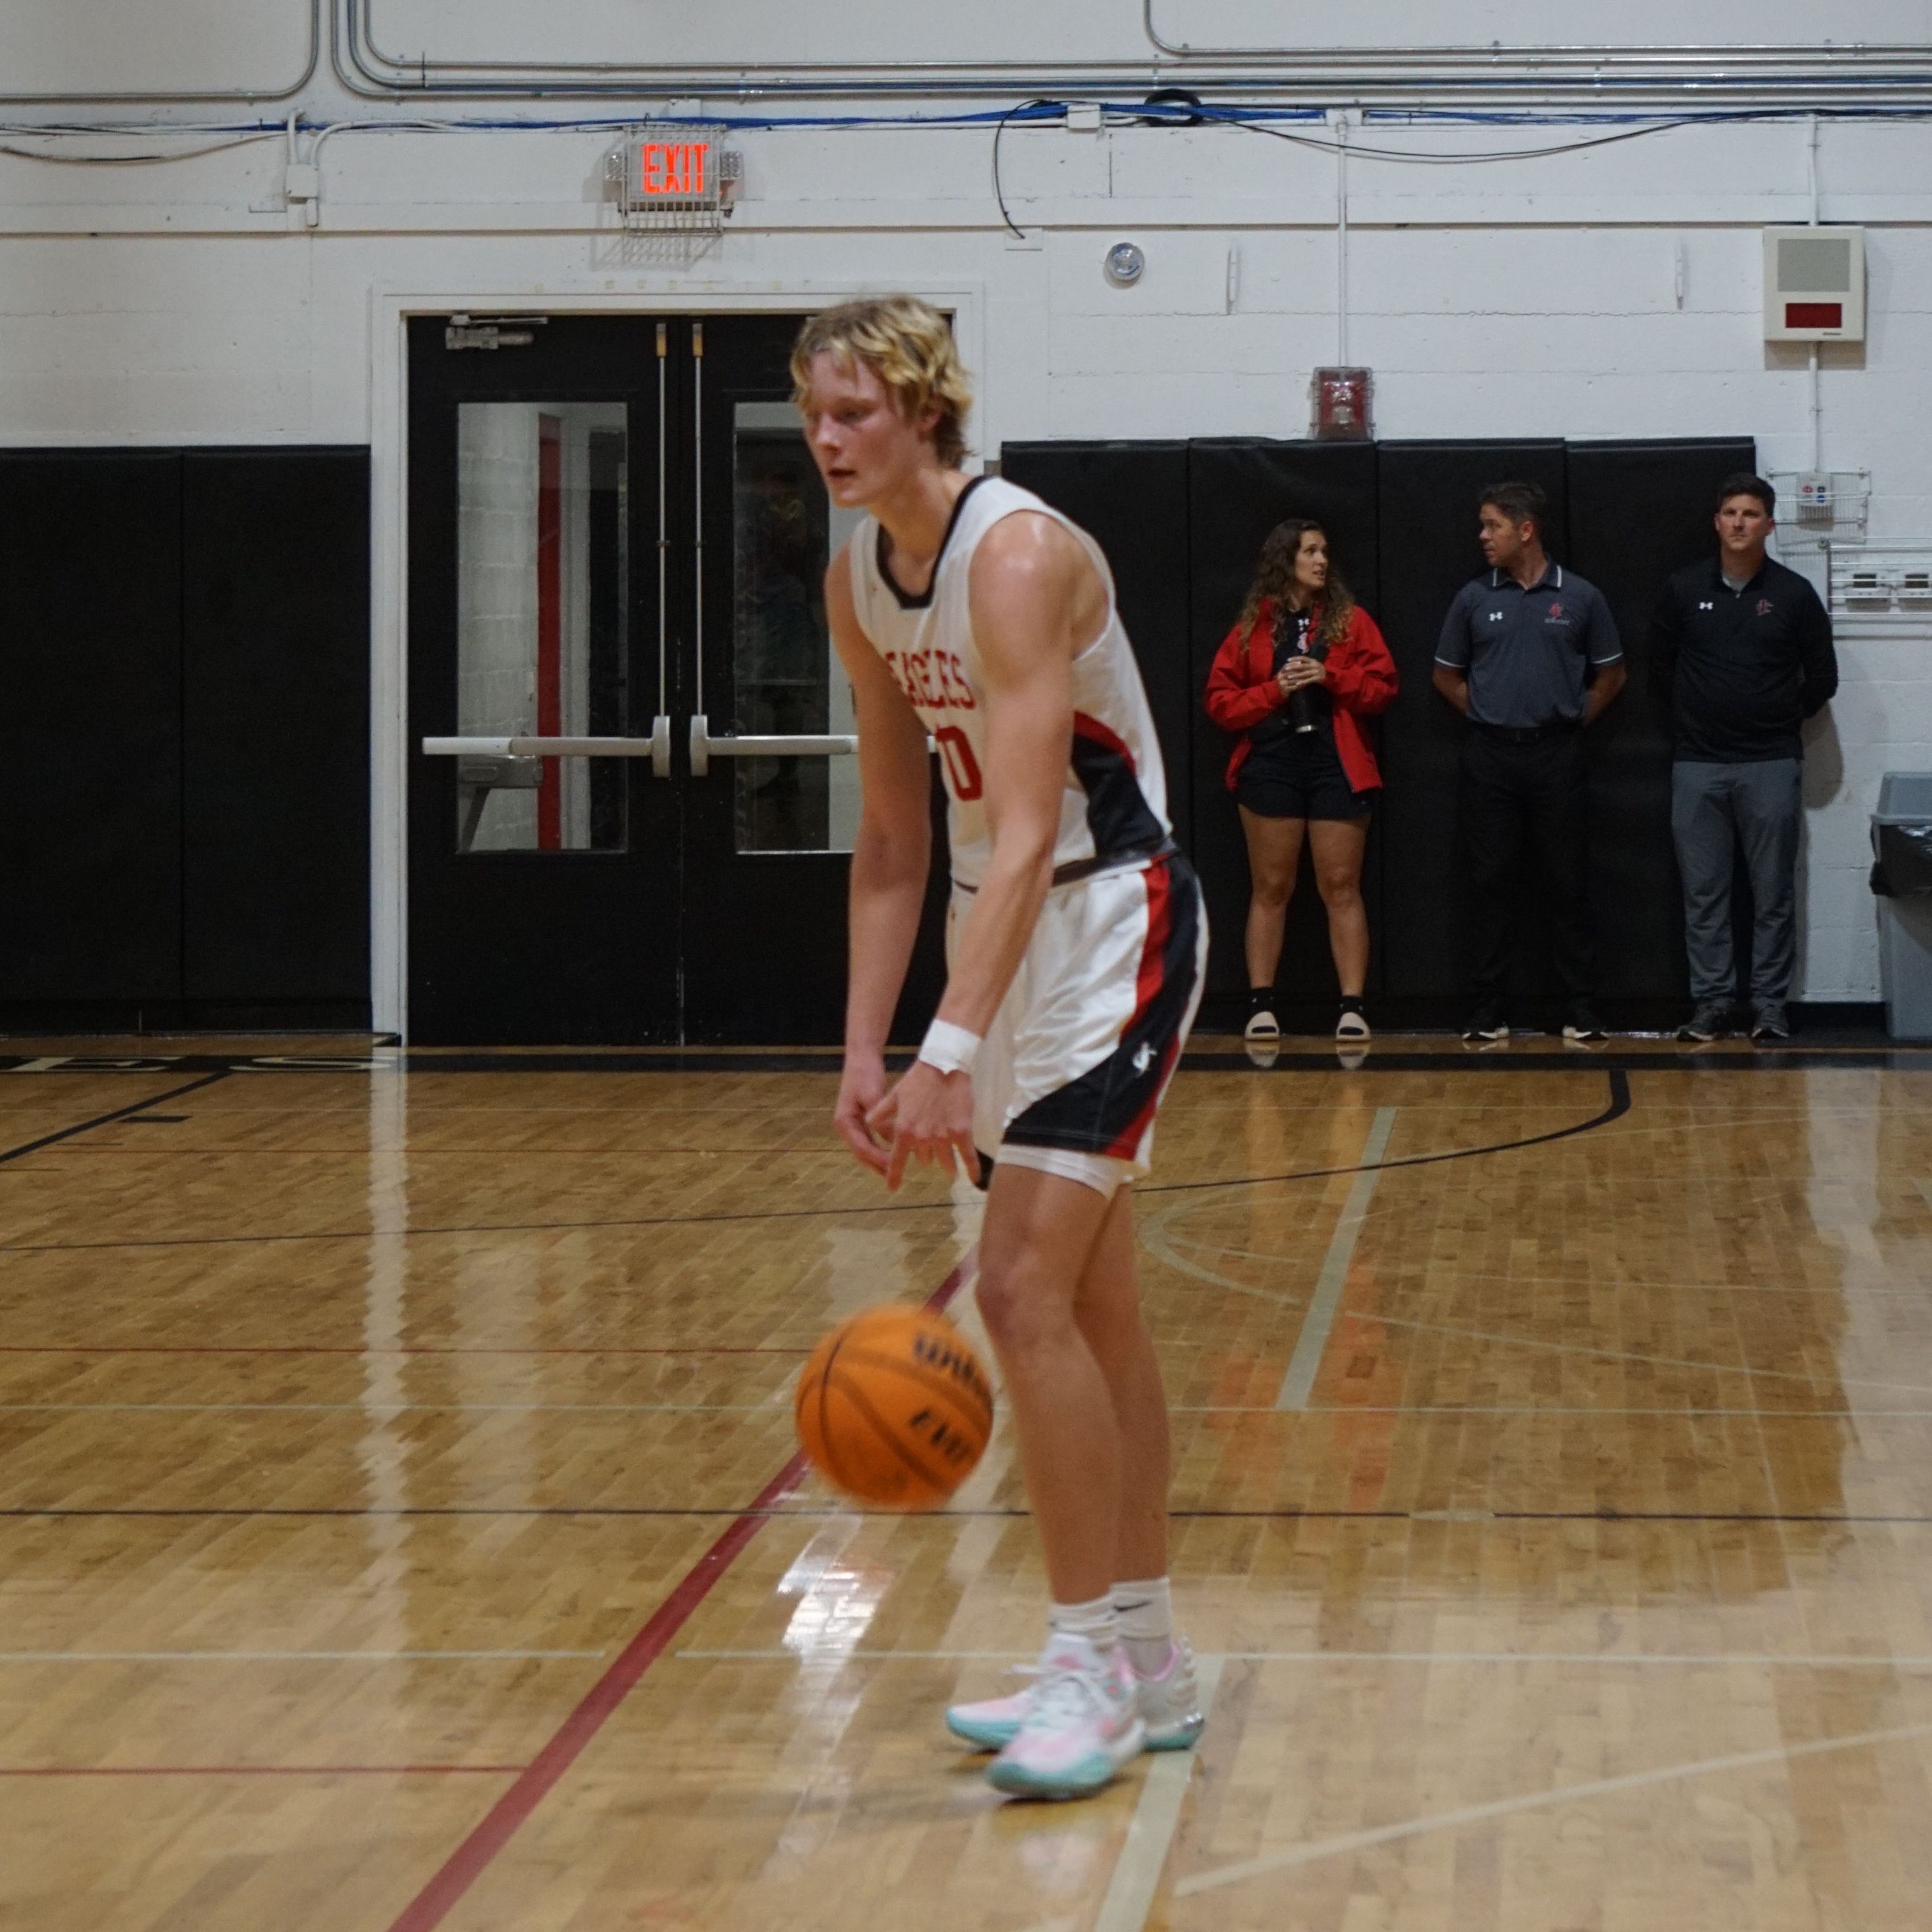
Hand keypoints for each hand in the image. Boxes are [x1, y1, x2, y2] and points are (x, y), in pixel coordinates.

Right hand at [833, 1055, 891, 1174]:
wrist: (861, 1058)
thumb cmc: (865, 1074)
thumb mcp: (874, 1096)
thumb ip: (882, 1120)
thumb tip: (895, 1141)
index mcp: (844, 1122)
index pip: (862, 1147)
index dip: (878, 1159)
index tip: (893, 1166)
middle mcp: (846, 1126)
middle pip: (862, 1153)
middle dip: (877, 1165)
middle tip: (894, 1177)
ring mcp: (852, 1124)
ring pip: (866, 1149)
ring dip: (879, 1160)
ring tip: (894, 1171)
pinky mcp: (860, 1121)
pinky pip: (870, 1140)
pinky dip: (880, 1149)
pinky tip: (893, 1154)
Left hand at [865, 1059, 981, 1191]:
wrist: (945, 1065)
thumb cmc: (918, 1079)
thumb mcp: (895, 1095)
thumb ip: (882, 1112)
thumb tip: (869, 1122)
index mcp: (904, 1130)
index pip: (897, 1160)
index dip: (894, 1176)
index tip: (892, 1188)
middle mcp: (922, 1138)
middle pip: (924, 1160)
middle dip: (926, 1155)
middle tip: (931, 1149)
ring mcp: (944, 1137)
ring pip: (944, 1162)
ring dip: (946, 1165)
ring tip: (950, 1168)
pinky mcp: (962, 1132)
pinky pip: (968, 1157)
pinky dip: (972, 1169)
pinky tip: (974, 1179)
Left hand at [1279, 656, 1326, 691]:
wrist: (1331, 679)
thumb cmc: (1319, 672)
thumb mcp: (1314, 666)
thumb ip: (1306, 664)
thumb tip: (1295, 662)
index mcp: (1314, 661)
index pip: (1303, 658)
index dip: (1295, 658)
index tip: (1288, 660)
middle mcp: (1316, 665)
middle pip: (1302, 665)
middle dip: (1293, 667)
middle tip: (1286, 669)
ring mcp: (1317, 672)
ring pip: (1304, 673)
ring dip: (1296, 675)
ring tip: (1289, 677)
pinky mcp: (1319, 678)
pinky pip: (1309, 680)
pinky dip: (1302, 682)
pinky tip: (1297, 684)